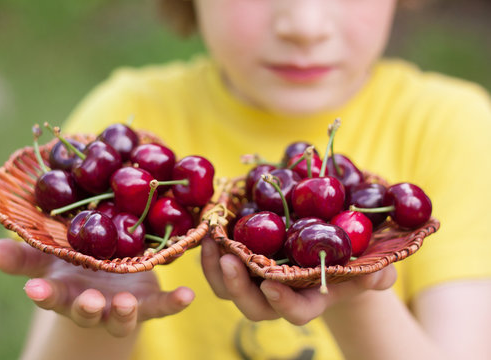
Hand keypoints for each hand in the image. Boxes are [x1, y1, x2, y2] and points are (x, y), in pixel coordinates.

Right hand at [0, 238, 194, 336]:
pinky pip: (161, 307)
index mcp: (68, 292)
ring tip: (127, 304)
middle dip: (86, 309)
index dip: (44, 296)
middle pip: (87, 313)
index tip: (35, 290)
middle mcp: (94, 304)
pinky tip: (188, 295)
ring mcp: (123, 306)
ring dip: (124, 313)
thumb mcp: (50, 258)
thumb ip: (24, 256)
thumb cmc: (76, 264)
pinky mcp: (148, 302)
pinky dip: (174, 304)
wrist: (109, 279)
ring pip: (122, 317)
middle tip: (88, 302)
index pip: (52, 298)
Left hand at [201, 237, 395, 325]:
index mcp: (308, 301)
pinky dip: (210, 249)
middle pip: (252, 306)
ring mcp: (255, 281)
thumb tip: (380, 276)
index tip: (271, 285)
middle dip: (238, 287)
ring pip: (227, 287)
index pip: (295, 312)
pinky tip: (208, 227)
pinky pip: (218, 264)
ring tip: (210, 239)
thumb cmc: (348, 261)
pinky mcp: (241, 263)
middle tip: (228, 260)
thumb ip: (376, 274)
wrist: (323, 250)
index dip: (283, 303)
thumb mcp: (365, 265)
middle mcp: (277, 296)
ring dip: (214, 267)